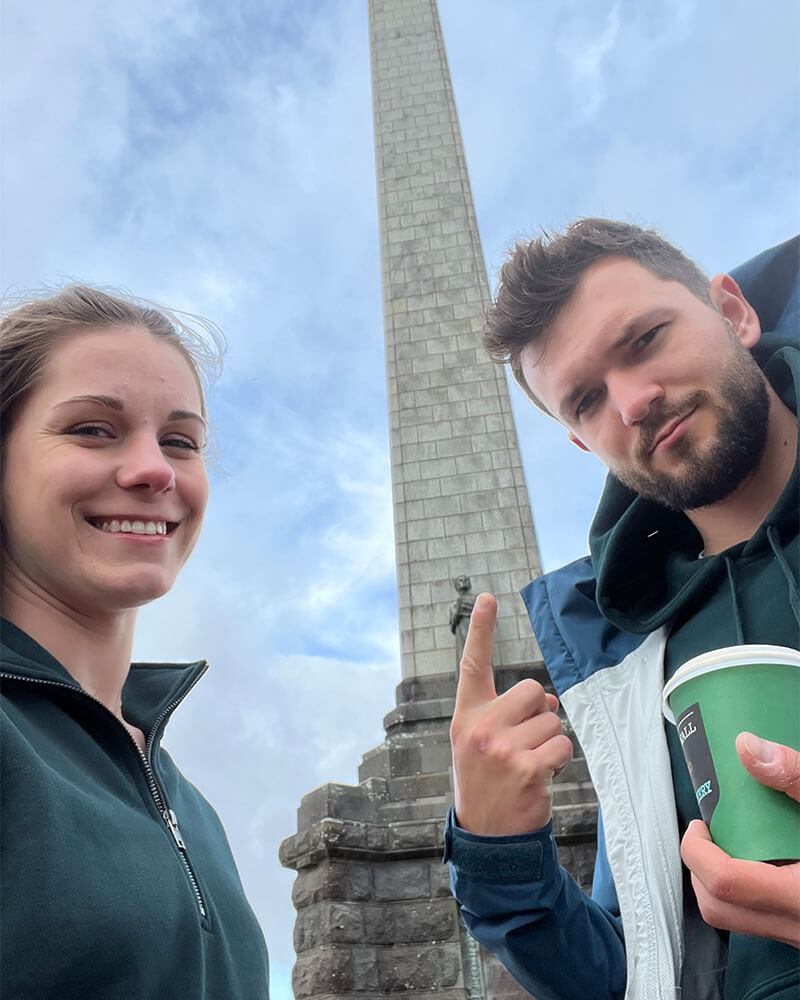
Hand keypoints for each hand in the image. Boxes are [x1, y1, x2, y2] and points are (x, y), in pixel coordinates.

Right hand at [449, 593, 572, 836]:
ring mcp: (502, 747)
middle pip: (533, 690)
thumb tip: (548, 700)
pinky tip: (540, 780)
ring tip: (528, 768)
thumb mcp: (483, 743)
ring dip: (550, 743)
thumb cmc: (489, 782)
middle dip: (539, 715)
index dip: (482, 629)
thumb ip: (509, 714)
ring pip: (552, 721)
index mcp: (467, 715)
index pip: (473, 664)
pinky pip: (562, 746)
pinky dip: (559, 762)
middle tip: (523, 746)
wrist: (486, 838)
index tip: (488, 598)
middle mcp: (480, 726)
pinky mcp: (527, 767)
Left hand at [681, 733, 799, 947]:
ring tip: (737, 840)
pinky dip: (756, 891)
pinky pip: (771, 921)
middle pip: (721, 911)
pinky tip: (774, 857)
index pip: (724, 884)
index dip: (696, 851)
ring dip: (726, 883)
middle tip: (708, 832)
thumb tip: (747, 747)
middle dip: (700, 870)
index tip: (698, 823)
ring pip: (745, 921)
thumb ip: (799, 779)